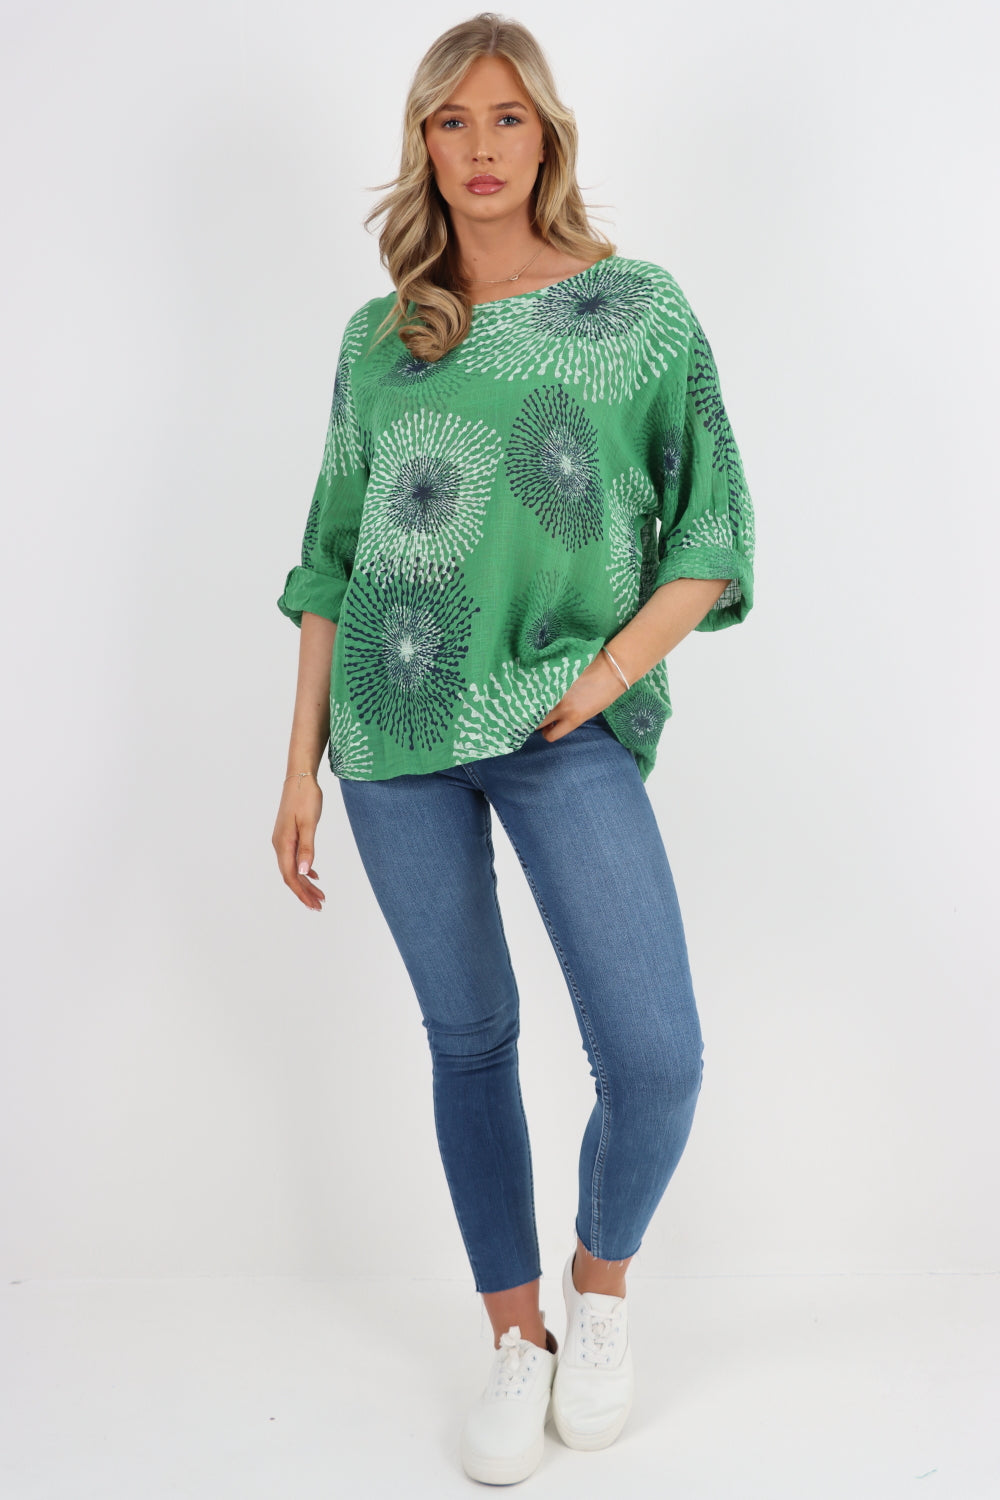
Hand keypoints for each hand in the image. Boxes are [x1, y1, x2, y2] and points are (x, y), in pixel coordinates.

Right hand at [272, 778, 325, 910]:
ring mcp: (282, 840)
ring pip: (293, 868)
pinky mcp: (288, 835)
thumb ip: (307, 848)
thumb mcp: (309, 823)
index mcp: (283, 843)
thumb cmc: (305, 797)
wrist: (299, 778)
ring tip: (319, 895)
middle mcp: (279, 844)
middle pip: (291, 876)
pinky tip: (314, 875)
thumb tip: (306, 872)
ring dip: (305, 883)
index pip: (291, 876)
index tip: (314, 904)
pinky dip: (305, 870)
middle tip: (319, 905)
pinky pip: (294, 858)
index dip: (302, 893)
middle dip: (304, 892)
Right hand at [536, 651, 625, 743]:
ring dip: (536, 704)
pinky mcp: (553, 677)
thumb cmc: (606, 693)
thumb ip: (570, 718)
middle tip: (541, 714)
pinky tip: (546, 686)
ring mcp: (555, 691)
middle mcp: (561, 707)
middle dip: (536, 720)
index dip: (547, 732)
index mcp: (573, 719)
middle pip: (537, 721)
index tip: (549, 727)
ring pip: (535, 704)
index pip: (550, 735)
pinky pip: (539, 687)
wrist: (612, 669)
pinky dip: (539, 689)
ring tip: (542, 700)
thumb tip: (556, 719)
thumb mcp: (589, 713)